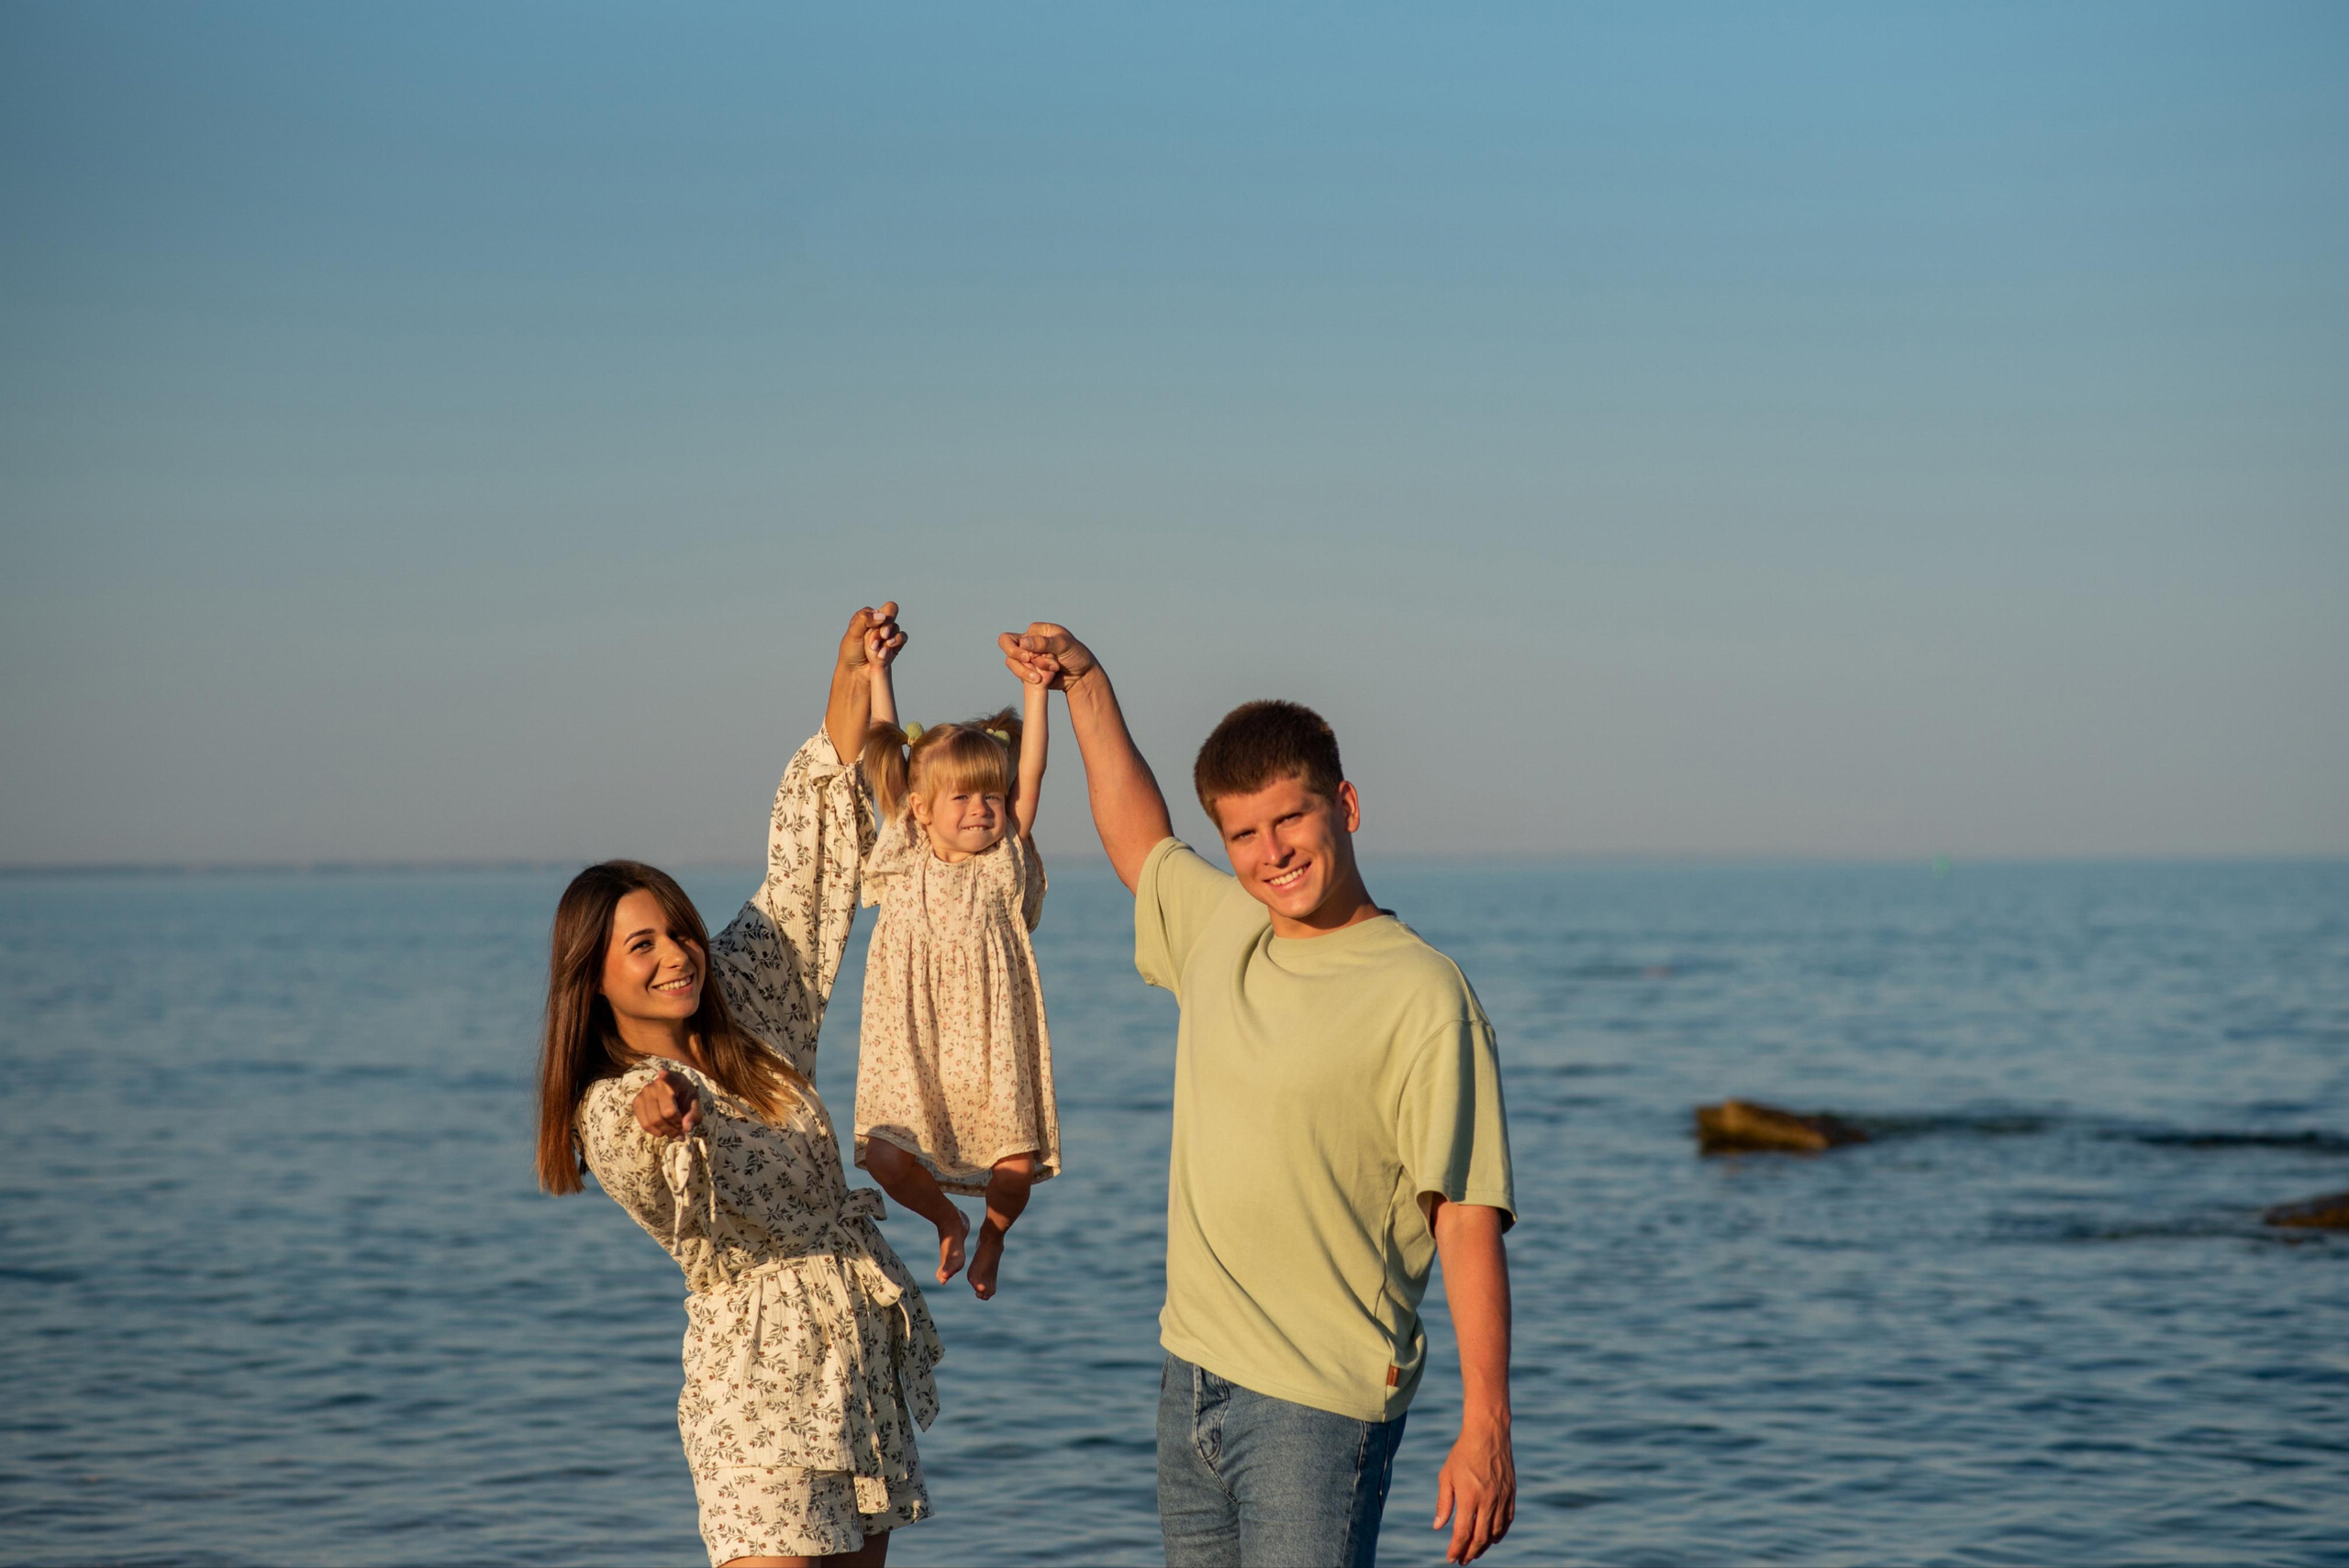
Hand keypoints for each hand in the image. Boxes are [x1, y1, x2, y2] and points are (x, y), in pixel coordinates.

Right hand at [632, 1067, 702, 1139]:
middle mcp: (657, 1084)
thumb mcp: (695, 1106)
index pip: (670, 1078)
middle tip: (682, 1131)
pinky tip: (663, 1130)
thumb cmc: (686, 1100)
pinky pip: (644, 1124)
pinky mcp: (637, 1102)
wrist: (674, 1096)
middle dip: (675, 1127)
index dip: (666, 1076)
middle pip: (665, 1113)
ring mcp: (644, 1092)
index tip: (662, 1073)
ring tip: (674, 1132)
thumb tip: (686, 1127)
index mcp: (676, 1080)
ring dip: (666, 1132)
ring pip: (653, 1121)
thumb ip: (693, 1116)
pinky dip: (655, 1132)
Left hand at [839, 602, 905, 672]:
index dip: (878, 618)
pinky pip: (902, 637)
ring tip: (878, 649)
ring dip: (888, 638)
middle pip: (891, 614)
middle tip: (881, 637)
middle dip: (886, 626)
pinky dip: (896, 642)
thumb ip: (865, 620)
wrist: (856, 671)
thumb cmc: (851, 652)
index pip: (879, 609)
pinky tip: (888, 648)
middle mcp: (878, 623)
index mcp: (867, 617)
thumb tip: (882, 616)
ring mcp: (887, 634)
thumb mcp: (853, 633)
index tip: (871, 630)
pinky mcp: (895, 645)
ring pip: (896, 627)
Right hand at [997, 622, 1094, 690]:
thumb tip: (1023, 642)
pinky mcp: (1030, 672)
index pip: (1011, 639)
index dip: (1018, 650)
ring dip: (1031, 671)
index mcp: (1035, 631)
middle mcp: (1028, 643)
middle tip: (1032, 670)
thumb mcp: (1063, 645)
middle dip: (1020, 663)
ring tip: (1051, 672)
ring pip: (1013, 666)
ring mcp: (1028, 659)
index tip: (1029, 658)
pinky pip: (1023, 677)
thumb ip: (1044, 643)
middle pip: (1008, 652)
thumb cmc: (1076, 654)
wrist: (1082, 675)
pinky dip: (1035, 679)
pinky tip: (1049, 678)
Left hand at [1433, 1408, 1514, 1562]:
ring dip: (1484, 1546)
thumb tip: (1438, 1526)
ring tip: (1475, 1551)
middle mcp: (1488, 1500)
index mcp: (1469, 1496)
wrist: (1488, 1433)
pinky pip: (1507, 1520)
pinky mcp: (1511, 1493)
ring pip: (1495, 1532)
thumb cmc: (1463, 1453)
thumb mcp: (1446, 1476)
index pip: (1462, 1533)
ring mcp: (1502, 1498)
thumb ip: (1444, 1503)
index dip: (1456, 1549)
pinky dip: (1500, 1533)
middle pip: (1480, 1538)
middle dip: (1470, 1552)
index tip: (1451, 1558)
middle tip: (1462, 1560)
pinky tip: (1492, 1538)